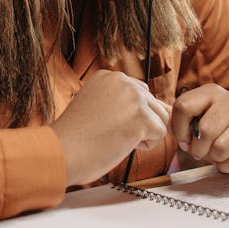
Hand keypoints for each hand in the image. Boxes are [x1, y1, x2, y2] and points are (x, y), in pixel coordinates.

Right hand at [51, 69, 170, 186]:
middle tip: (109, 133)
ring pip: (159, 119)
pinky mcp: (141, 116)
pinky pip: (160, 133)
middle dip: (139, 124)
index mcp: (108, 76)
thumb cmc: (76, 137)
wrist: (62, 151)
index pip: (139, 95)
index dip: (128, 117)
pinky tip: (121, 143)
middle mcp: (122, 80)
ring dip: (143, 134)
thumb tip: (167, 109)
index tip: (105, 124)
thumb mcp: (99, 107)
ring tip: (115, 137)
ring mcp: (133, 97)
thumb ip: (126, 102)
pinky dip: (145, 145)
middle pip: (153, 105)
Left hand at [171, 85, 228, 177]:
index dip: (178, 129)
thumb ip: (183, 123)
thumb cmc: (219, 131)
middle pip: (204, 131)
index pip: (183, 106)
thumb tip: (176, 133)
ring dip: (215, 158)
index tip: (184, 139)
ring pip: (221, 148)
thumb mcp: (200, 119)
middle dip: (198, 149)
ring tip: (217, 155)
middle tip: (201, 152)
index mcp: (212, 92)